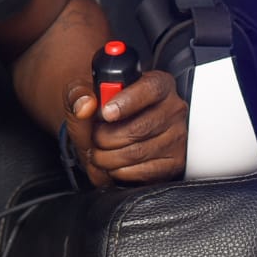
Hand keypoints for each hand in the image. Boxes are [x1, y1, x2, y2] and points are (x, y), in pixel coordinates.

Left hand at [64, 70, 187, 185]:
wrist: (114, 130)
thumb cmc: (103, 109)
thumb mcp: (87, 93)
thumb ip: (79, 93)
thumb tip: (84, 105)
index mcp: (158, 84)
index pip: (151, 88)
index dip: (127, 102)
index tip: (106, 113)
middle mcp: (173, 109)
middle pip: (140, 127)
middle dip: (106, 137)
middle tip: (93, 138)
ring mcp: (177, 137)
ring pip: (138, 152)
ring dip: (108, 157)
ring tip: (97, 152)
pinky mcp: (175, 162)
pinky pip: (144, 172)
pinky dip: (120, 171)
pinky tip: (112, 164)